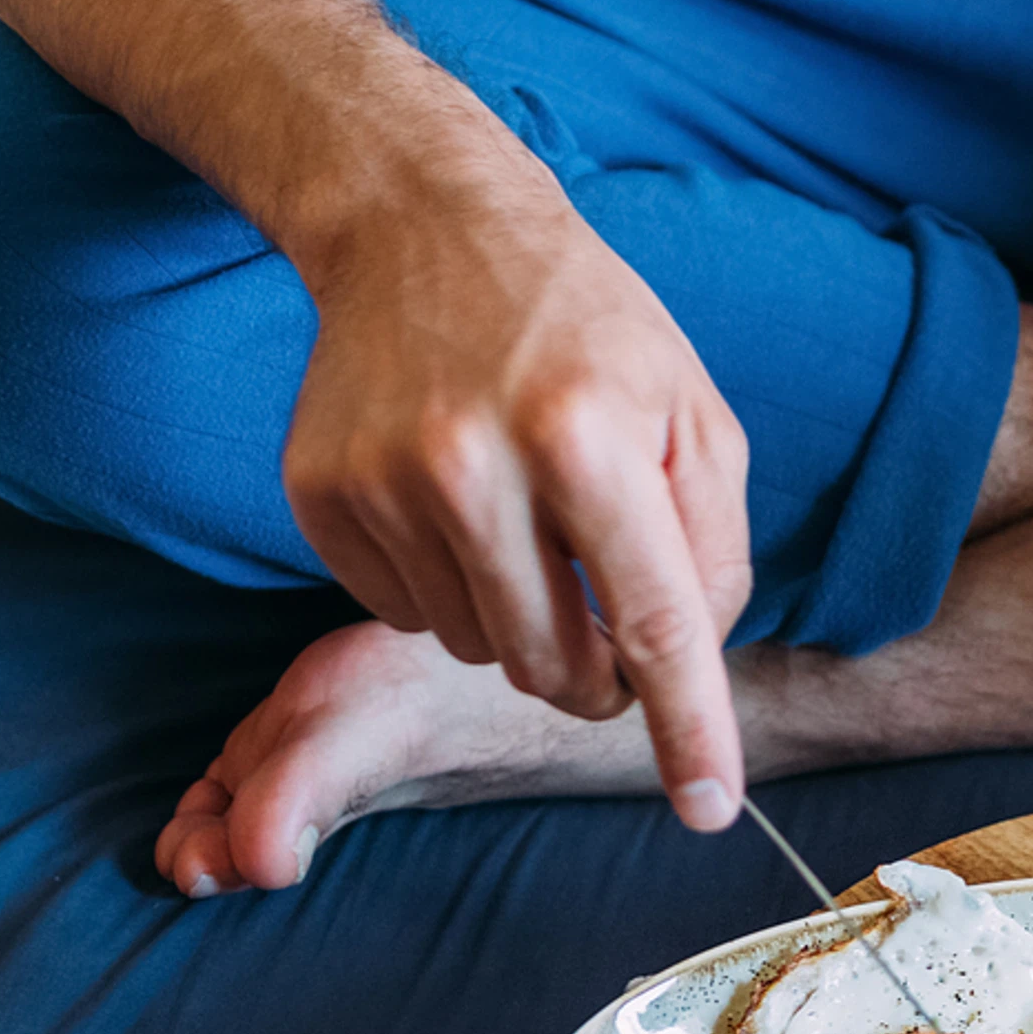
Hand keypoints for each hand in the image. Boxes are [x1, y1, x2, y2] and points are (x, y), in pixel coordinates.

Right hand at [283, 183, 754, 827]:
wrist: (421, 224)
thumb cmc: (581, 327)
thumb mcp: (688, 409)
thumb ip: (711, 545)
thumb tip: (681, 668)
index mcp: (588, 437)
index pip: (650, 624)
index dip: (686, 727)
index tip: (709, 809)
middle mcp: (477, 464)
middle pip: (554, 669)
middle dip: (593, 669)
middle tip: (600, 602)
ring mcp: (385, 483)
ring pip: (474, 650)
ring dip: (512, 615)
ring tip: (517, 511)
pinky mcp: (320, 495)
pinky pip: (396, 616)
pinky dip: (438, 584)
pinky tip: (447, 498)